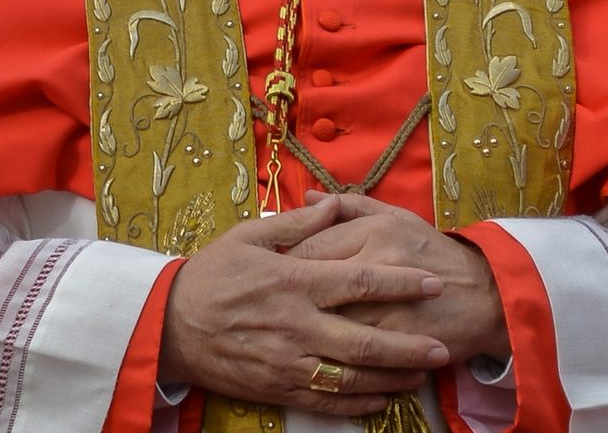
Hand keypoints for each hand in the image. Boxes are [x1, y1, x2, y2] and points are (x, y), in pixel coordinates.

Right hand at [157, 196, 451, 415]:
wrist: (165, 325)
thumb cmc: (210, 275)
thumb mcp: (248, 236)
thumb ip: (297, 222)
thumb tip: (335, 204)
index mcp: (294, 282)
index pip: (360, 282)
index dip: (402, 283)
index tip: (433, 283)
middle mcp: (297, 325)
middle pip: (365, 340)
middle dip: (409, 346)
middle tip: (442, 347)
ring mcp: (288, 362)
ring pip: (350, 377)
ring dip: (390, 378)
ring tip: (421, 374)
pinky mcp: (276, 388)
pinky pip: (324, 401)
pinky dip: (357, 403)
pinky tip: (381, 399)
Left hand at [287, 192, 509, 361]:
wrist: (487, 296)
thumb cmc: (434, 254)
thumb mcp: (396, 218)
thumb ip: (350, 207)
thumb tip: (307, 197)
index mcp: (375, 230)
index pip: (310, 245)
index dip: (283, 264)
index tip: (269, 277)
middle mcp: (379, 261)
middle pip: (313, 281)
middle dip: (286, 298)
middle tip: (270, 307)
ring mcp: (388, 301)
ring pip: (328, 316)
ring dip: (304, 328)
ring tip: (287, 334)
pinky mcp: (397, 337)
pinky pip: (353, 348)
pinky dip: (332, 353)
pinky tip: (316, 356)